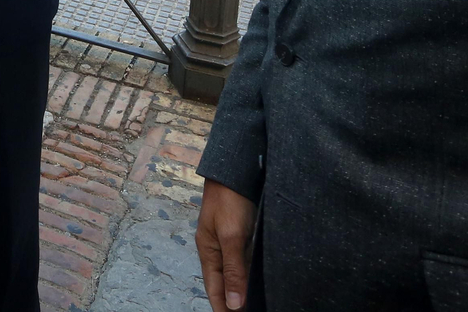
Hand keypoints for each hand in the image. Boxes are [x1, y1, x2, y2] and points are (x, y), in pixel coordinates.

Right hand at [196, 178, 256, 310]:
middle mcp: (218, 249)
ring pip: (236, 272)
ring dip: (243, 289)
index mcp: (208, 251)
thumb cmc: (229, 201)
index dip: (223, 308)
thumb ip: (234, 271)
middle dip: (233, 302)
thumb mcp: (232, 236)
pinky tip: (259, 280)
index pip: (214, 289)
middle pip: (224, 283)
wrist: (236, 169)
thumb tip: (234, 305)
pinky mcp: (243, 233)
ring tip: (255, 305)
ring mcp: (230, 241)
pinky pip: (245, 260)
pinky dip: (250, 273)